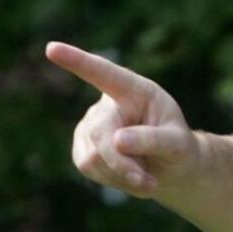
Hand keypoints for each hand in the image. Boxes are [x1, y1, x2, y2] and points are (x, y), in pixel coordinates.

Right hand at [46, 41, 198, 198]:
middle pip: (102, 134)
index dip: (78, 61)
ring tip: (145, 176)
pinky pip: (89, 168)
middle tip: (148, 183)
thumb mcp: (179, 144)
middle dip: (123, 164)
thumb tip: (117, 140)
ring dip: (123, 174)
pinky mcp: (82, 148)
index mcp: (135, 91)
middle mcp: (107, 104)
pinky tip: (131, 177)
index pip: (104, 73)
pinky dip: (114, 180)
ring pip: (93, 157)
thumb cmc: (179, 148)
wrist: (170, 167)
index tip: (52, 48)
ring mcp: (90, 125)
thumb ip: (154, 139)